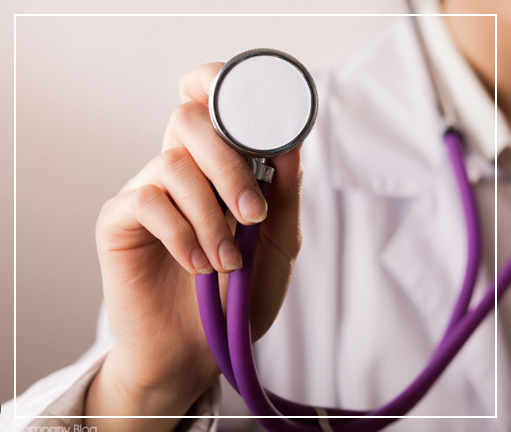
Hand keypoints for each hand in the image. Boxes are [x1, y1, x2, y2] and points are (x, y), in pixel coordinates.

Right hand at [84, 62, 303, 430]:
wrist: (199, 349)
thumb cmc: (239, 294)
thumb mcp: (278, 244)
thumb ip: (284, 195)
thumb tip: (290, 142)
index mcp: (216, 166)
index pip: (208, 103)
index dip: (218, 85)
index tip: (255, 109)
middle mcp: (180, 169)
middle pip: (190, 120)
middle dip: (229, 165)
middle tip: (253, 214)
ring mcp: (146, 190)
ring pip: (173, 164)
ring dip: (210, 217)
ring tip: (227, 262)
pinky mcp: (118, 220)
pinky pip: (147, 201)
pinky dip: (180, 233)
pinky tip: (196, 264)